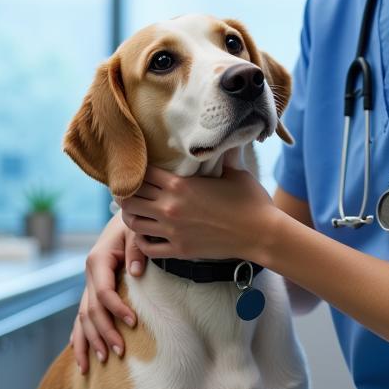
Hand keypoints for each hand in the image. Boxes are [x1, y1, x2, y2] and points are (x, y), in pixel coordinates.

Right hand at [71, 213, 147, 373]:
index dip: (117, 310)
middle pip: (91, 310)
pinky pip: (81, 316)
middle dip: (104, 333)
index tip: (133, 324)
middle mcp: (89, 275)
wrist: (126, 219)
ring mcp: (88, 284)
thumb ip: (137, 250)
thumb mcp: (137, 232)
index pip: (103, 292)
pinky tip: (78, 352)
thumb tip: (136, 273)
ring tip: (99, 362)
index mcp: (98, 260)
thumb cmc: (135, 226)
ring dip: (89, 340)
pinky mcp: (91, 290)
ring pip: (82, 317)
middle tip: (120, 352)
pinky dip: (79, 335)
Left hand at [118, 164, 276, 263]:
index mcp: (179, 184)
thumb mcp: (234, 172)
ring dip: (130, 216)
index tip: (138, 171)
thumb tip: (223, 138)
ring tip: (136, 211)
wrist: (261, 234)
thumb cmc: (251, 201)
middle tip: (130, 192)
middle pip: (130, 198)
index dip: (136, 171)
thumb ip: (220, 157)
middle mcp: (170, 207)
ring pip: (132, 222)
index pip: (142, 174)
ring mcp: (172, 231)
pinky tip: (147, 235)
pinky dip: (141, 241)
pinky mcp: (179, 250)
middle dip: (127, 194)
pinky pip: (146, 247)